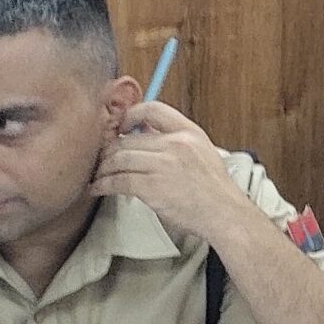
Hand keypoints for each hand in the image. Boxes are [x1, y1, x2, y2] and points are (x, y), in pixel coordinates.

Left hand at [93, 101, 251, 243]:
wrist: (224, 213)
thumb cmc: (214, 189)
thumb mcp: (203, 152)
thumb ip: (176, 139)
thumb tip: (144, 130)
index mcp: (190, 132)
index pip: (152, 109)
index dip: (130, 115)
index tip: (120, 127)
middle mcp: (176, 144)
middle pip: (127, 139)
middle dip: (108, 150)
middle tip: (102, 158)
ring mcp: (164, 165)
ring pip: (118, 159)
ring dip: (103, 168)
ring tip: (99, 175)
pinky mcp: (152, 186)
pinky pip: (118, 181)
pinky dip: (103, 185)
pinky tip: (99, 188)